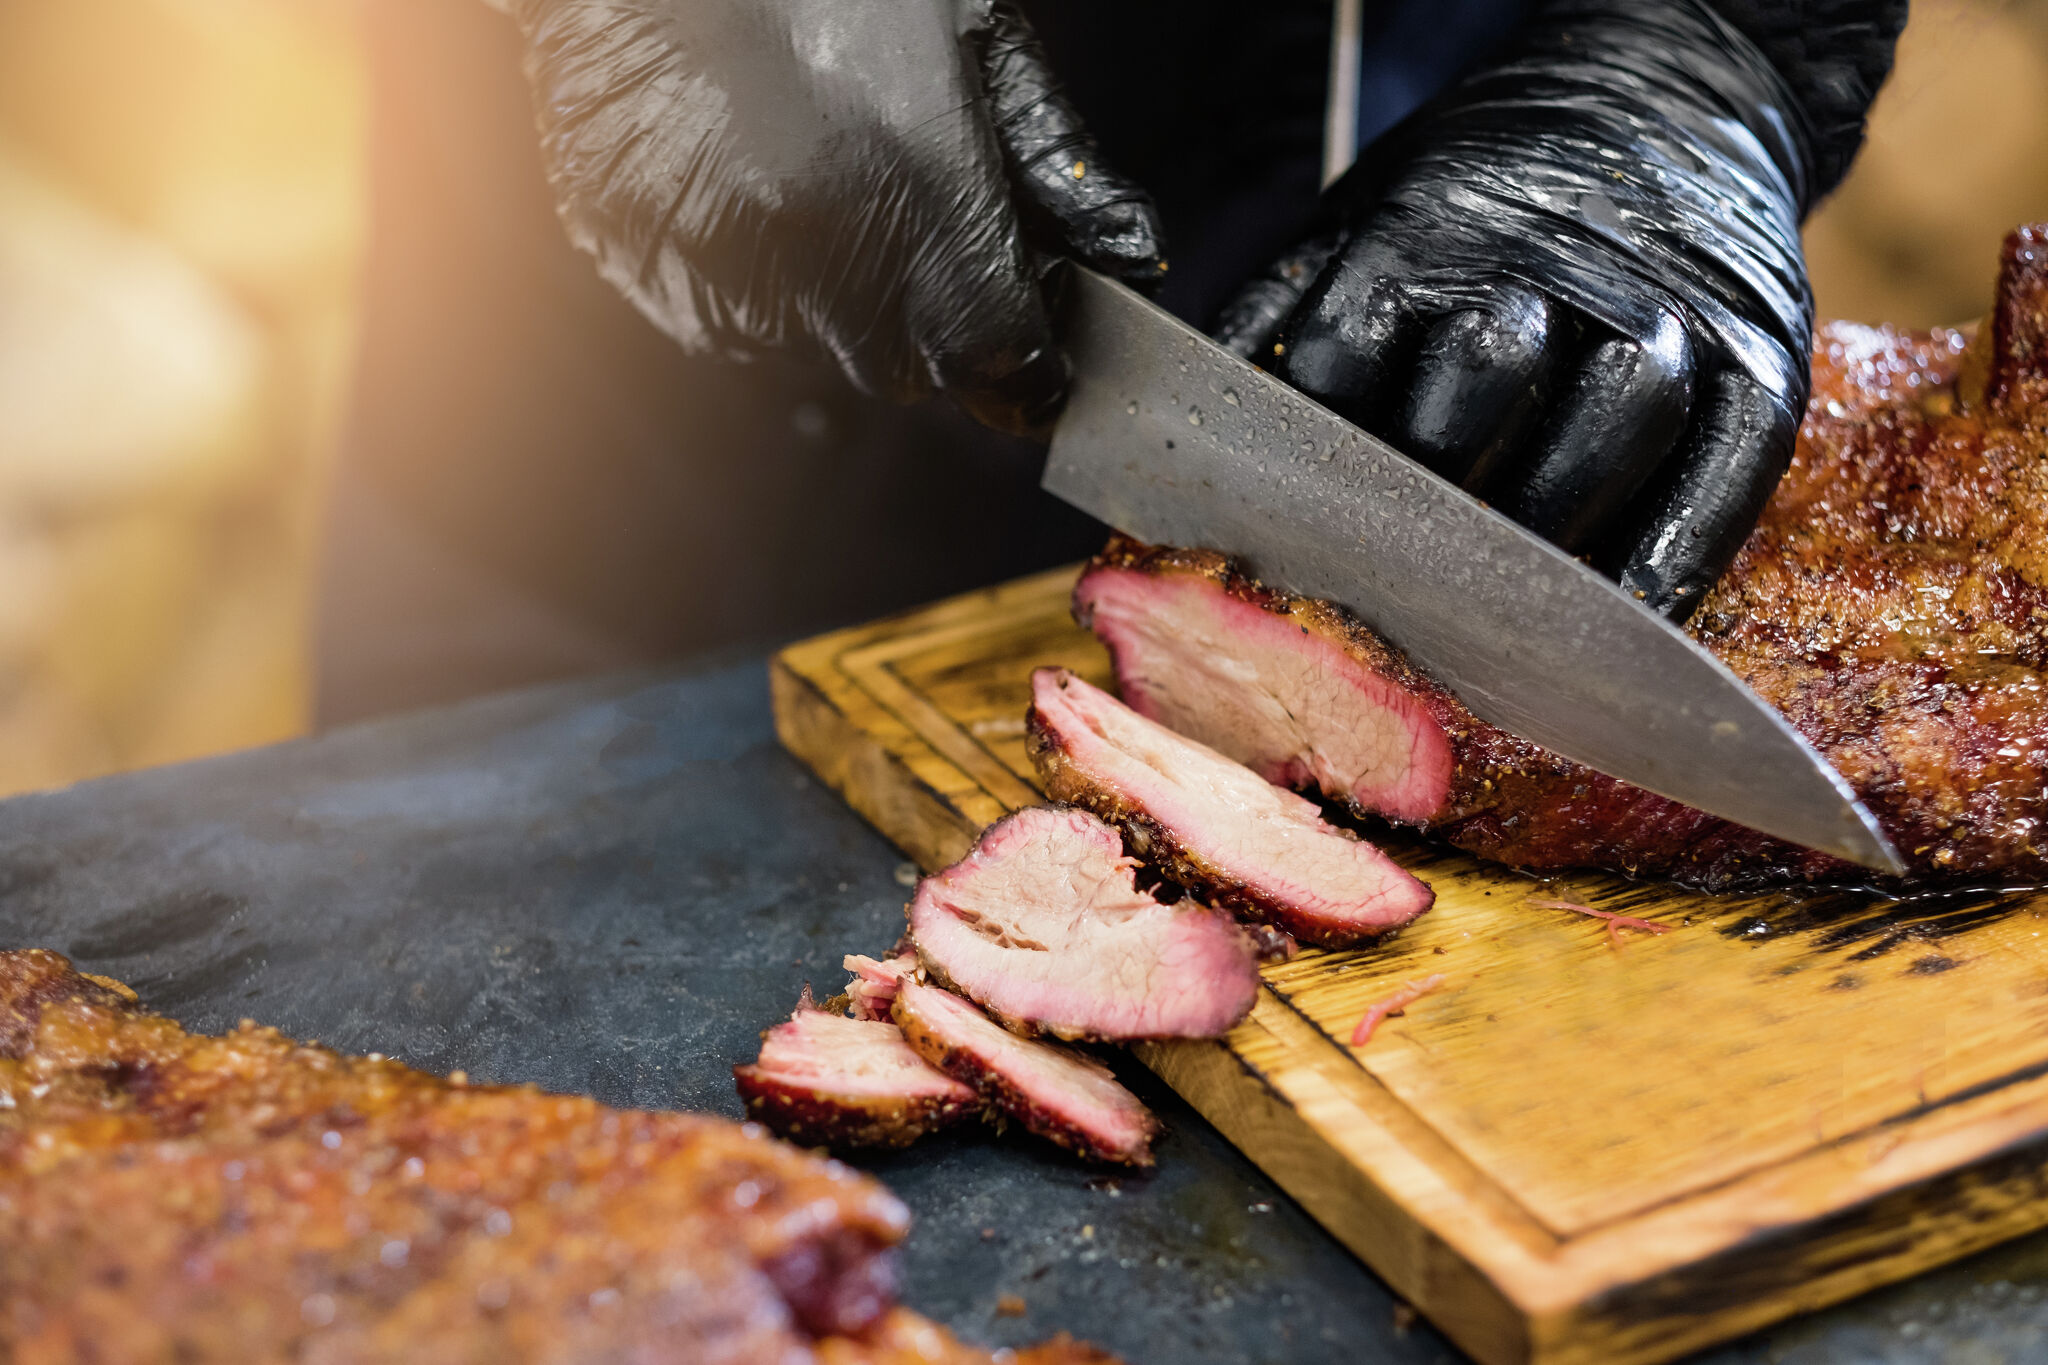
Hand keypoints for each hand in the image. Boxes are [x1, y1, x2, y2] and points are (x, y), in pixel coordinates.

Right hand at [500, 0, 1163, 435]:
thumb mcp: (977, 32)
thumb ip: (1058, 160)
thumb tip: (1129, 256)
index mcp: (919, 179)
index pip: (996, 360)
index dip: (1024, 371)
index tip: (1032, 361)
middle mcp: (819, 239)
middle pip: (908, 368)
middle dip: (929, 319)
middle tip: (907, 216)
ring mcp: (723, 259)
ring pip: (817, 345)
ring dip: (837, 294)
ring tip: (817, 172)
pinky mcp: (645, 261)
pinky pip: (729, 318)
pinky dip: (755, 276)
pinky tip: (748, 175)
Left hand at [1216, 0, 1825, 617]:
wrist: (1668, 96)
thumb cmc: (1486, 194)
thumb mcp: (1363, 216)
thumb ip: (1280, 311)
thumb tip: (1182, 414)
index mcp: (1429, 231)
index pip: (1349, 361)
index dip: (1312, 466)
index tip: (1293, 546)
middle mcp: (1554, 261)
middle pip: (1477, 394)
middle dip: (1422, 507)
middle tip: (1396, 596)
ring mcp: (1670, 307)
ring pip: (1609, 424)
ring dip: (1550, 535)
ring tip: (1505, 622)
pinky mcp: (1765, 355)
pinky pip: (1729, 468)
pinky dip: (1679, 553)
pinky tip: (1629, 617)